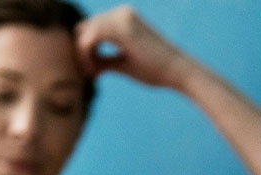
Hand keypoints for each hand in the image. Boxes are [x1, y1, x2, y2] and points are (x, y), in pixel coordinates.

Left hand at [75, 6, 193, 88]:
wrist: (179, 72)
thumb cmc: (155, 71)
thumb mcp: (124, 62)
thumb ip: (104, 59)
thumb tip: (83, 64)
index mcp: (123, 18)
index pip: (89, 29)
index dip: (85, 51)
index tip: (93, 72)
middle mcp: (121, 13)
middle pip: (83, 28)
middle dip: (81, 53)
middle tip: (92, 75)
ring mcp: (121, 17)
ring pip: (83, 33)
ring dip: (82, 56)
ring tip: (94, 75)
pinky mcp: (121, 27)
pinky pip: (89, 38)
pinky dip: (86, 56)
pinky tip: (96, 72)